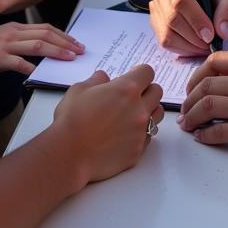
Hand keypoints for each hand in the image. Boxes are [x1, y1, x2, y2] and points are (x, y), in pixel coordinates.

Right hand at [0, 22, 84, 75]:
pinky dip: (32, 68)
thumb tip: (40, 48)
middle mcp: (13, 33)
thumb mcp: (1, 38)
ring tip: (69, 59)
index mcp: (15, 27)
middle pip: (46, 34)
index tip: (75, 42)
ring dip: (56, 52)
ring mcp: (5, 45)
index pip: (45, 28)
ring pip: (37, 45)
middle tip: (79, 51)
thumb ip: (19, 41)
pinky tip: (41, 73)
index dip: (63, 35)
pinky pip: (19, 63)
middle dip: (66, 43)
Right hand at [52, 64, 164, 184]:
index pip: (147, 72)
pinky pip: (149, 136)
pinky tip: (126, 132)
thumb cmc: (71, 120)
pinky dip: (142, 131)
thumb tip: (103, 77)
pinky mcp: (138, 150)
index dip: (139, 73)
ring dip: (149, 110)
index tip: (132, 76)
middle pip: (157, 91)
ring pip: (158, 114)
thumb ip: (96, 80)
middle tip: (132, 95)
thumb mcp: (79, 90)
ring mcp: (141, 131)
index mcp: (126, 89)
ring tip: (132, 114)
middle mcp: (139, 109)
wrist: (69, 155)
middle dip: (147, 89)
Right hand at [149, 0, 227, 53]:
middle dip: (194, 37)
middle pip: (172, 18)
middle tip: (211, 43)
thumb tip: (221, 31)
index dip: (196, 20)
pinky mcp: (156, 21)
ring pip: (167, 33)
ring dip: (188, 45)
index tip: (211, 35)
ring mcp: (156, 6)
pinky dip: (182, 48)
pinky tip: (196, 45)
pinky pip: (165, 41)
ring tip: (206, 45)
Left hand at [176, 50, 227, 160]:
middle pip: (206, 85)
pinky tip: (203, 138)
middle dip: (190, 98)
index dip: (198, 74)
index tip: (194, 84)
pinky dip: (206, 136)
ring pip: (207, 108)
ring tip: (188, 124)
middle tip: (186, 107)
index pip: (215, 62)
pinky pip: (220, 133)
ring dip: (192, 117)